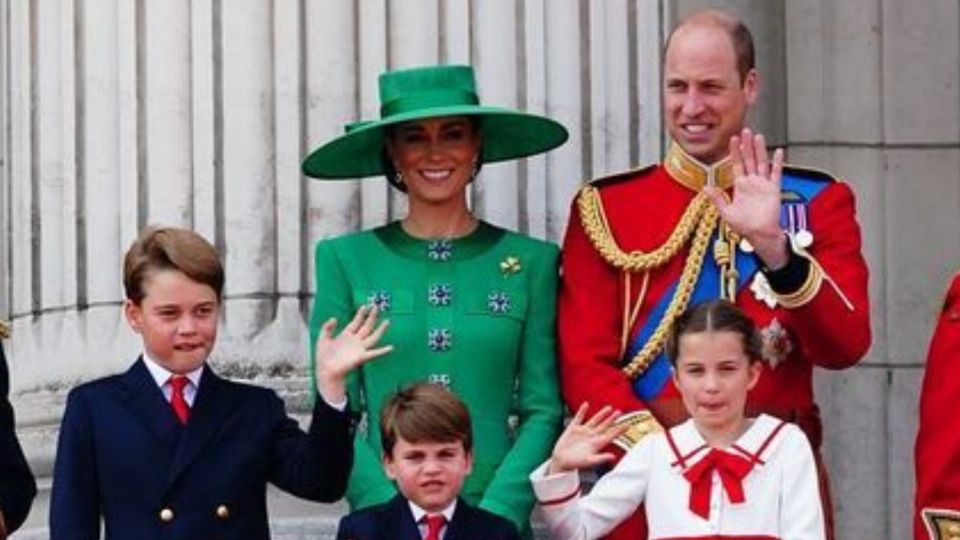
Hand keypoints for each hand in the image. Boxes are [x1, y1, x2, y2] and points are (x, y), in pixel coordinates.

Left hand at [314, 305, 392, 403]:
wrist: (325, 371)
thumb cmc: (323, 358)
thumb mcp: (322, 339)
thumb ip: (327, 328)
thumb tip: (334, 318)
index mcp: (346, 335)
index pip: (356, 322)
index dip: (361, 314)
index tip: (365, 305)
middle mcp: (355, 341)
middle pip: (366, 326)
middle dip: (372, 317)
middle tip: (377, 307)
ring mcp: (359, 349)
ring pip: (373, 337)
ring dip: (380, 330)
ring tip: (387, 321)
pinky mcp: (361, 357)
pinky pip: (374, 353)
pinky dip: (382, 351)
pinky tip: (390, 348)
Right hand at [547, 404, 627, 474]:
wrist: (561, 462)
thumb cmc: (575, 463)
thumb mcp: (589, 461)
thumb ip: (601, 458)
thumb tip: (613, 457)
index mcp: (597, 443)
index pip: (611, 435)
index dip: (619, 429)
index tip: (628, 424)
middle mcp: (591, 436)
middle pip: (604, 426)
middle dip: (612, 419)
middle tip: (620, 412)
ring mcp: (583, 432)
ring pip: (594, 420)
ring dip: (601, 414)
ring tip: (609, 408)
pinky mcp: (573, 429)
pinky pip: (579, 417)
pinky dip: (582, 411)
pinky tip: (586, 405)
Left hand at [704, 128, 787, 269]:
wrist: (759, 234)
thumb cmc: (744, 226)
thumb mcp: (726, 212)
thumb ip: (717, 198)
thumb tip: (705, 187)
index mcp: (740, 186)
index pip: (736, 164)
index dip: (735, 152)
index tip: (733, 139)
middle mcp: (752, 182)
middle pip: (749, 159)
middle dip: (747, 145)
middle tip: (745, 130)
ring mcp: (763, 184)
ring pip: (761, 162)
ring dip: (760, 149)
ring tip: (758, 136)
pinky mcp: (774, 189)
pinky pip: (776, 173)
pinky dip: (777, 163)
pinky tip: (778, 152)